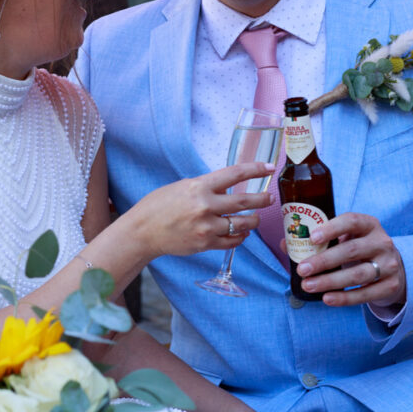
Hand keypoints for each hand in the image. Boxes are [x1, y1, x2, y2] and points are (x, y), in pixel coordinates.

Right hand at [124, 162, 273, 256]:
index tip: (269, 167)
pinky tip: (241, 233)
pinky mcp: (205, 244)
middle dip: (262, 199)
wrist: (143, 231)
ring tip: (255, 218)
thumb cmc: (158, 205)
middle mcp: (205, 206)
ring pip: (242, 224)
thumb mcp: (182, 187)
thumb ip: (206, 187)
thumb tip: (227, 188)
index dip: (255, 170)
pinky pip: (231, 241)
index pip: (234, 174)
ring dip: (253, 220)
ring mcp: (206, 227)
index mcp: (199, 186)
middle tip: (269, 198)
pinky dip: (240, 237)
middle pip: (244, 201)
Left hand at [294, 212, 405, 307]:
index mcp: (369, 224)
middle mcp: (382, 242)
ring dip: (330, 281)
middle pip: (351, 251)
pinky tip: (327, 299)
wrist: (393, 267)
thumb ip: (319, 240)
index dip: (332, 228)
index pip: (352, 221)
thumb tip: (286, 244)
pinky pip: (365, 294)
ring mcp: (389, 265)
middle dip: (324, 261)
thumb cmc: (360, 249)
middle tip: (302, 270)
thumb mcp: (346, 238)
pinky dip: (344, 298)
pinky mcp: (391, 286)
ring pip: (358, 274)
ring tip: (309, 286)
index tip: (312, 238)